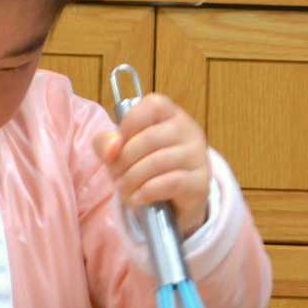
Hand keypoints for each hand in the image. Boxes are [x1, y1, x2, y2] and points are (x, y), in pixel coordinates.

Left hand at [95, 92, 211, 234]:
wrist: (175, 202)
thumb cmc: (146, 167)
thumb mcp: (121, 150)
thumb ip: (107, 142)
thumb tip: (112, 147)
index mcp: (171, 115)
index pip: (152, 105)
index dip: (129, 125)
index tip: (118, 146)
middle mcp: (189, 131)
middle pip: (150, 138)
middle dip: (123, 160)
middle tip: (115, 176)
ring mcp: (198, 157)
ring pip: (157, 162)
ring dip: (131, 180)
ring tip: (123, 190)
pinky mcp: (199, 183)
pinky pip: (169, 183)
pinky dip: (146, 193)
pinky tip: (137, 199)